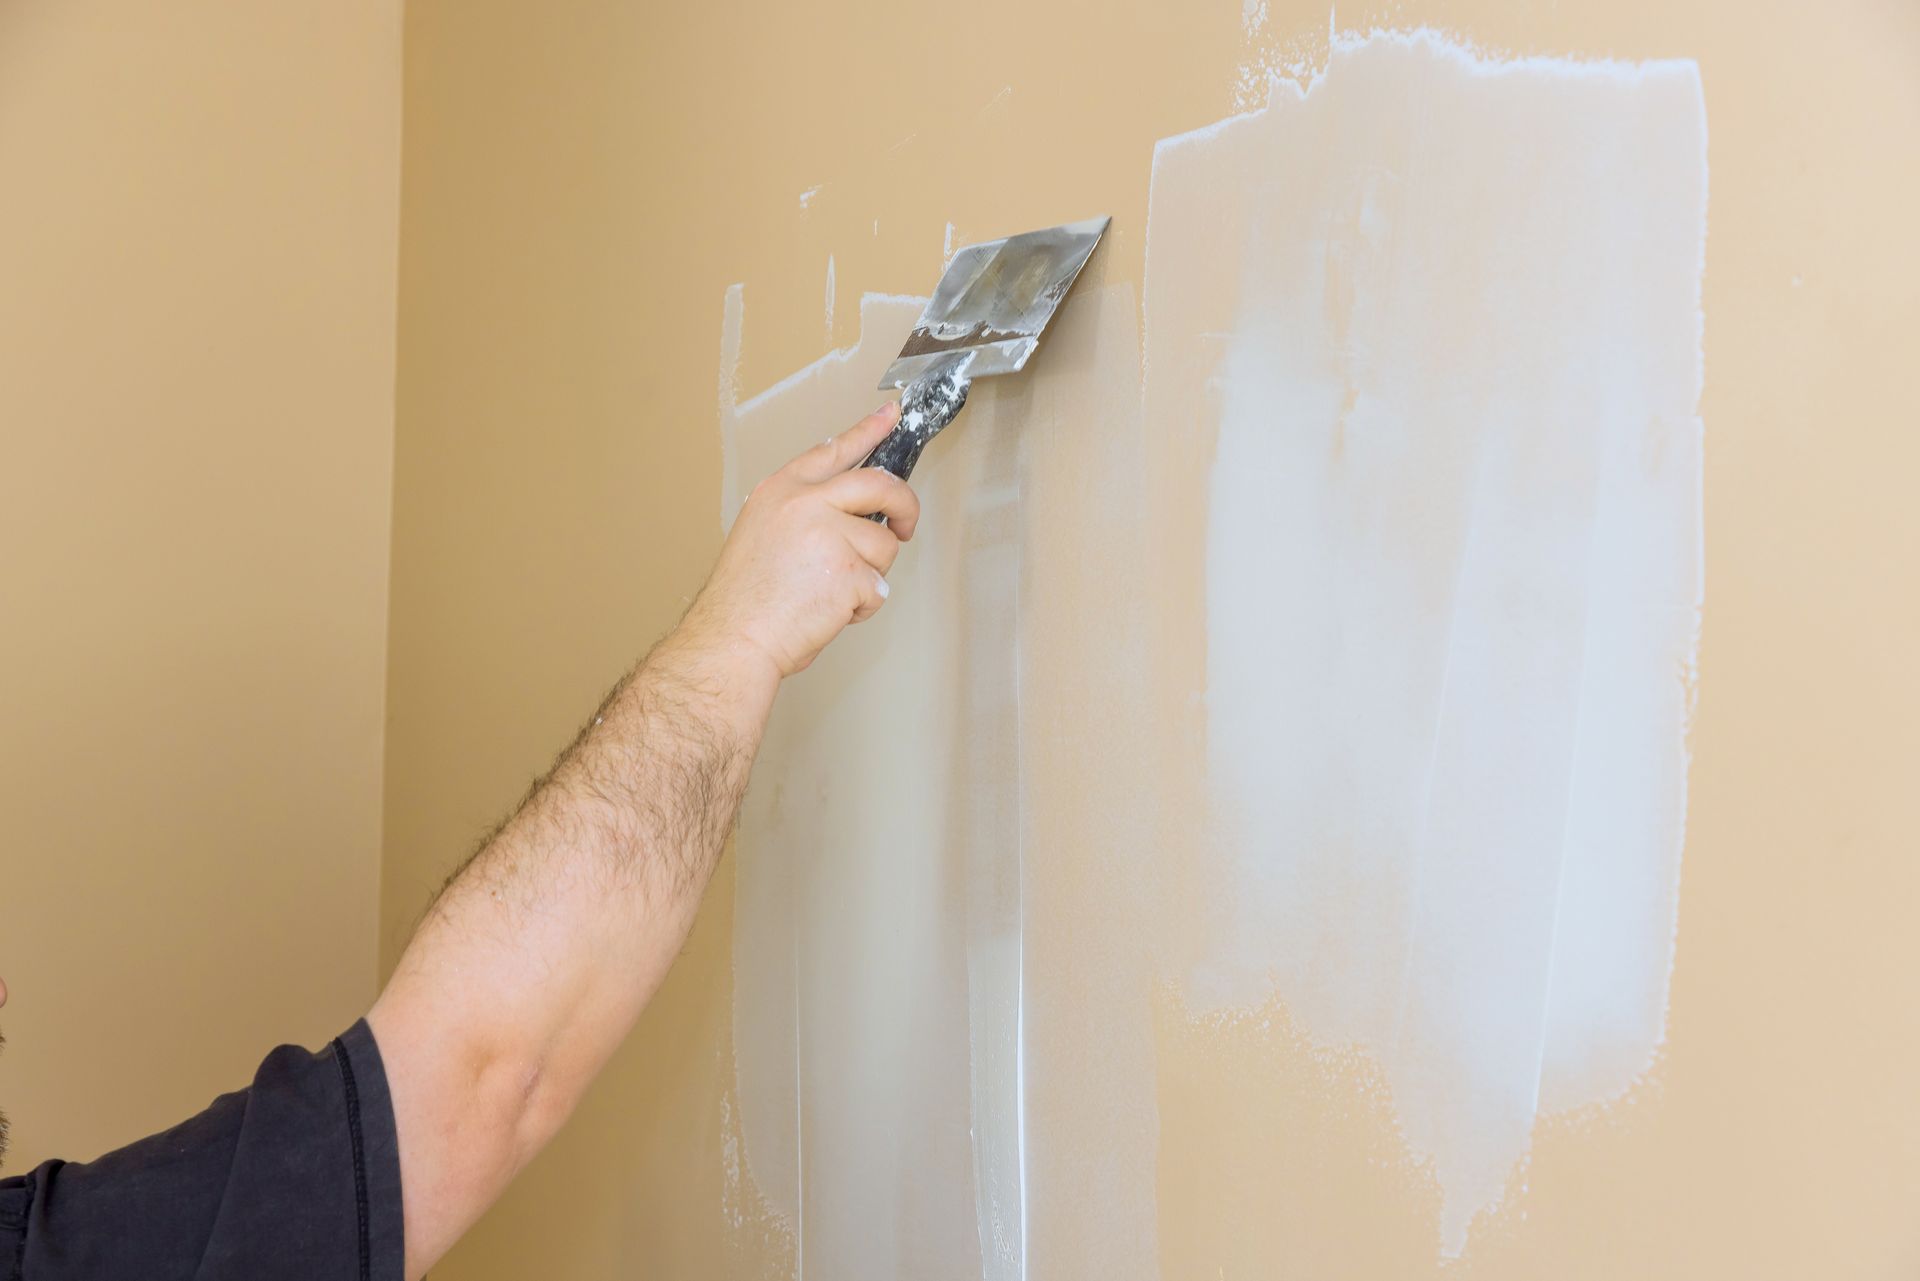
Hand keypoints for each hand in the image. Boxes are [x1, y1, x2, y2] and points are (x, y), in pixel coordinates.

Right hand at [684, 402, 920, 679]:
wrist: (733, 638)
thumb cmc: (745, 599)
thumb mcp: (762, 531)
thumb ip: (803, 512)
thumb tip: (851, 513)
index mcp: (781, 491)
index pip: (833, 449)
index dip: (868, 431)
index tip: (891, 415)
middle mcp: (806, 503)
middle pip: (880, 485)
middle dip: (904, 506)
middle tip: (904, 525)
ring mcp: (829, 535)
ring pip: (884, 545)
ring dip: (871, 573)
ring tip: (832, 592)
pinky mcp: (849, 571)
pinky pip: (878, 587)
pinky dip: (862, 607)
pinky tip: (829, 612)